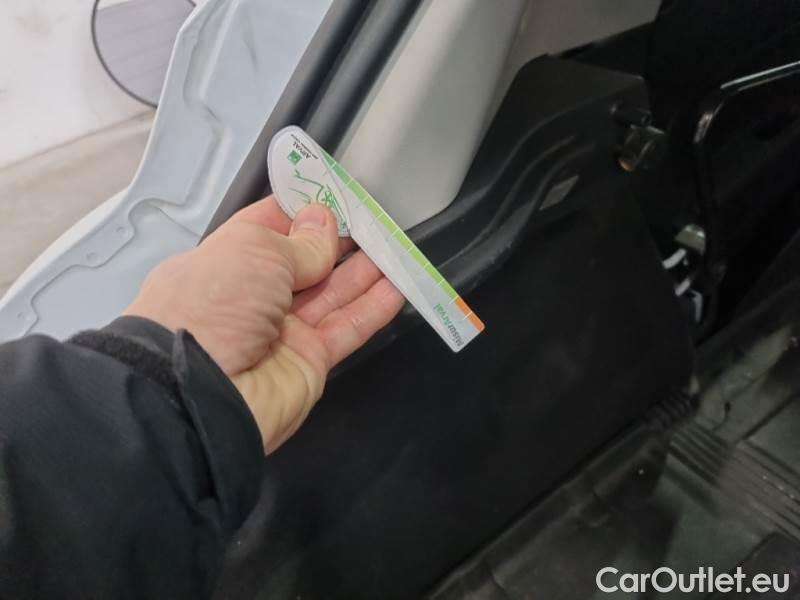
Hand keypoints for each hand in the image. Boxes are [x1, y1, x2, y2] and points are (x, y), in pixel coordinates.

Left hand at [125, 196, 404, 451]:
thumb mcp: (253, 253)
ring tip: (395, 246)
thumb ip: (300, 242)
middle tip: (373, 221)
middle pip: (304, 263)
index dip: (301, 211)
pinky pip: (346, 328)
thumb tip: (323, 221)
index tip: (335, 196)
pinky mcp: (310, 361)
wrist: (200, 393)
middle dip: (336, 241)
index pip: (267, 228)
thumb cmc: (215, 302)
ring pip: (331, 294)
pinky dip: (373, 308)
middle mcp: (252, 295)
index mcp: (224, 261)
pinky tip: (399, 286)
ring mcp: (282, 331)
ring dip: (362, 271)